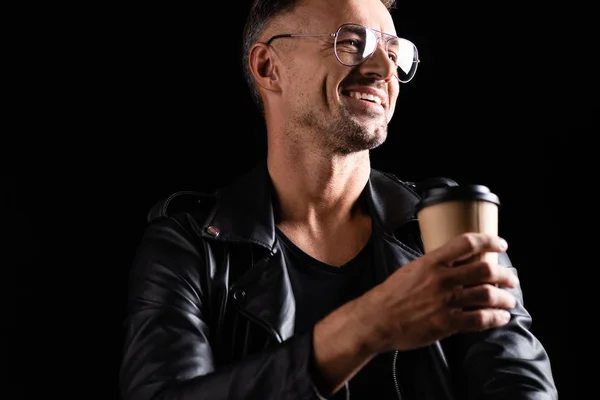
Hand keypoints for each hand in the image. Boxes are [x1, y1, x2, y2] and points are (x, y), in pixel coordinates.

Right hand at [357, 232, 518, 352]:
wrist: (377, 319)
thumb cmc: (391, 295)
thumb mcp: (412, 270)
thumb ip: (435, 265)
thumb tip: (456, 262)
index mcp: (432, 262)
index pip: (467, 243)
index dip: (489, 241)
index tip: (501, 244)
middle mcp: (441, 279)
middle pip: (485, 270)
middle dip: (504, 275)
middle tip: (510, 279)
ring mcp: (445, 302)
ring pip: (487, 295)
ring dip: (504, 298)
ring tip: (508, 300)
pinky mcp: (446, 323)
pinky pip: (480, 320)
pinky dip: (495, 318)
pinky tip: (500, 317)